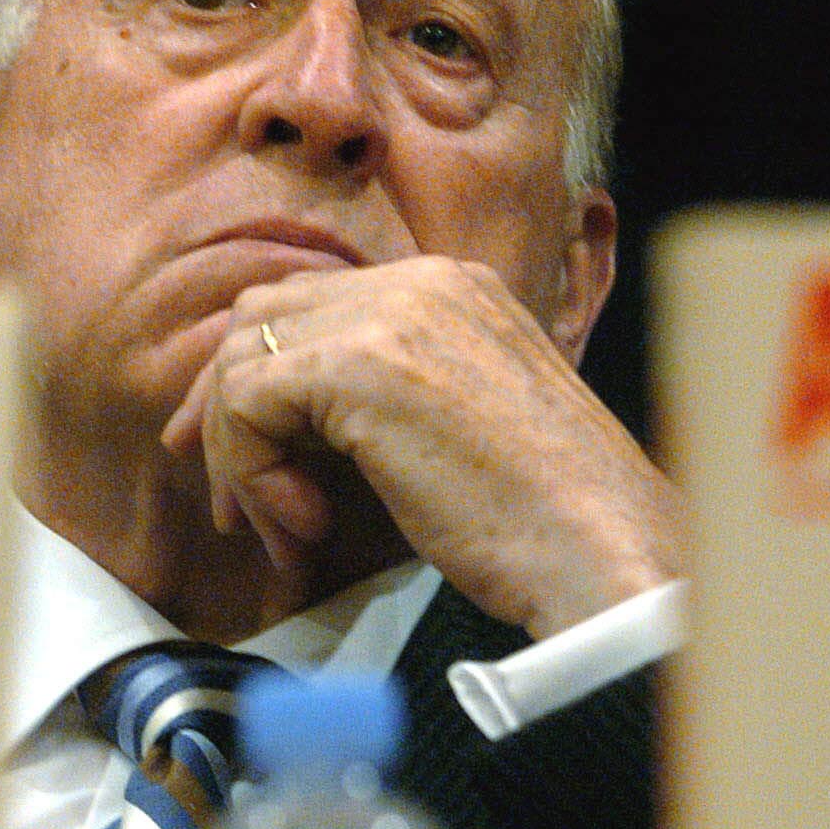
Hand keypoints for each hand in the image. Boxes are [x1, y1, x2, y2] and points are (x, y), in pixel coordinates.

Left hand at [159, 256, 681, 638]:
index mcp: (453, 287)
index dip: (268, 387)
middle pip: (264, 317)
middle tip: (242, 504)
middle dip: (230, 410)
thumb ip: (391, 397)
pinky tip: (310, 526)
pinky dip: (252, 471)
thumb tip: (289, 421)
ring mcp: (390, 314)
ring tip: (287, 531)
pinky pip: (245, 402)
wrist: (599, 547)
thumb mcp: (464, 423)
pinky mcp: (358, 365)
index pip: (313, 306)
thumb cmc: (546, 516)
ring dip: (241, 454)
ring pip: (242, 358)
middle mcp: (421, 280)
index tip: (257, 472)